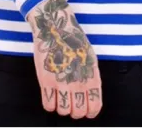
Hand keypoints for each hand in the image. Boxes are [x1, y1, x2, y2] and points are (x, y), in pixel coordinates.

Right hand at [27, 0, 102, 119]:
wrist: (56, 28)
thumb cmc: (73, 39)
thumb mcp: (90, 57)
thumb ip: (91, 77)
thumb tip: (90, 94)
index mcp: (92, 77)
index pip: (94, 107)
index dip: (89, 111)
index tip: (85, 110)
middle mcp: (78, 83)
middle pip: (78, 113)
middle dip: (75, 111)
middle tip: (71, 103)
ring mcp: (62, 83)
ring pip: (63, 112)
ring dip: (62, 107)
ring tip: (60, 98)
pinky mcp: (46, 81)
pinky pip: (48, 105)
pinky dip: (50, 104)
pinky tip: (51, 95)